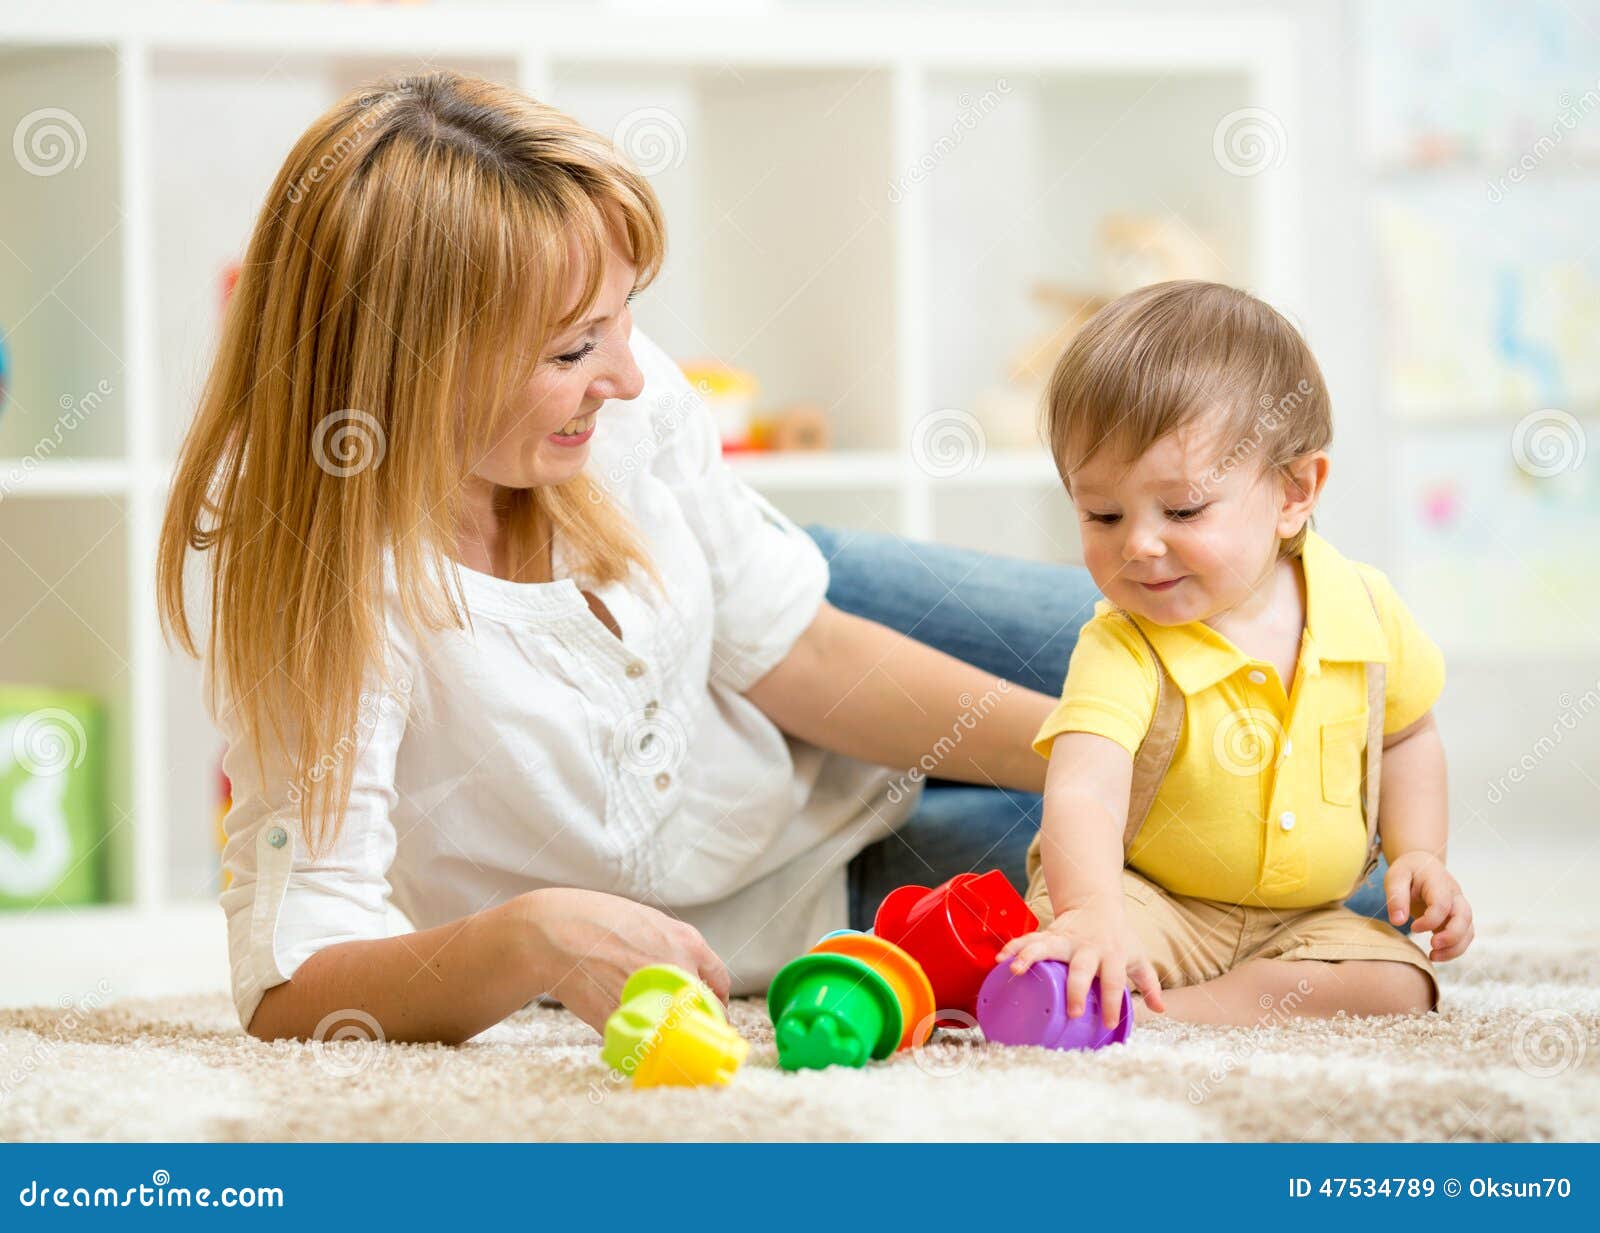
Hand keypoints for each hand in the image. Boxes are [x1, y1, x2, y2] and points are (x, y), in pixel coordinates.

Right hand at [515, 888, 730, 1031]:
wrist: (552, 932)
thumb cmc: (595, 921)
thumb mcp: (646, 922)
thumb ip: (671, 947)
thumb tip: (684, 973)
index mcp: (687, 943)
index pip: (720, 984)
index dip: (715, 1002)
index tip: (708, 1011)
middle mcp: (679, 970)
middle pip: (702, 1012)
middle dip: (692, 1022)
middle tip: (678, 1026)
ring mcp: (655, 996)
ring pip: (674, 1032)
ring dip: (665, 1036)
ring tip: (650, 1032)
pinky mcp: (627, 1020)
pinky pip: (640, 1043)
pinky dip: (635, 1044)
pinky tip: (624, 1034)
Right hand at [995, 901, 1164, 1026]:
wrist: (1096, 904)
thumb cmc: (1118, 937)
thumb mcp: (1137, 957)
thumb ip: (1149, 983)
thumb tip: (1161, 1009)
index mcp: (1112, 955)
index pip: (1115, 980)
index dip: (1112, 1002)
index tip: (1106, 1023)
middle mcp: (1087, 947)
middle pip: (1082, 967)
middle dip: (1076, 989)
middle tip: (1071, 1011)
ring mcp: (1065, 939)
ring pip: (1046, 946)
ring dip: (1029, 957)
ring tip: (1014, 970)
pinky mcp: (1048, 934)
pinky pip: (1028, 940)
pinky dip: (1013, 947)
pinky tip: (1000, 959)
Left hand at [1384, 851, 1473, 960]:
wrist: (1422, 865)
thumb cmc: (1408, 871)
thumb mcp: (1395, 877)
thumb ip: (1396, 897)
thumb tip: (1398, 921)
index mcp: (1439, 882)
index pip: (1443, 904)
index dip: (1430, 920)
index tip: (1413, 927)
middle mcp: (1454, 895)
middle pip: (1464, 917)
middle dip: (1452, 936)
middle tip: (1432, 946)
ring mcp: (1458, 907)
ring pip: (1468, 930)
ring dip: (1455, 947)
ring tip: (1433, 957)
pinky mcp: (1456, 919)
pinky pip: (1464, 936)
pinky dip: (1455, 948)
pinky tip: (1437, 955)